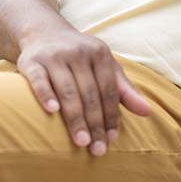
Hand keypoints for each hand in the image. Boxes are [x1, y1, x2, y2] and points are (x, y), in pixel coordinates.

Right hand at [16, 28, 153, 156]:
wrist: (44, 32)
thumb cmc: (81, 57)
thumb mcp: (105, 66)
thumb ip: (124, 90)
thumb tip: (148, 112)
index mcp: (99, 53)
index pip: (109, 89)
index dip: (111, 115)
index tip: (111, 139)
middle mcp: (78, 52)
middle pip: (90, 93)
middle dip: (95, 123)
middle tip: (97, 150)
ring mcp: (54, 56)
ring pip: (68, 90)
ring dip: (75, 118)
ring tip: (81, 142)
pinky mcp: (32, 61)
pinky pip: (39, 80)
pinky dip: (46, 95)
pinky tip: (52, 111)